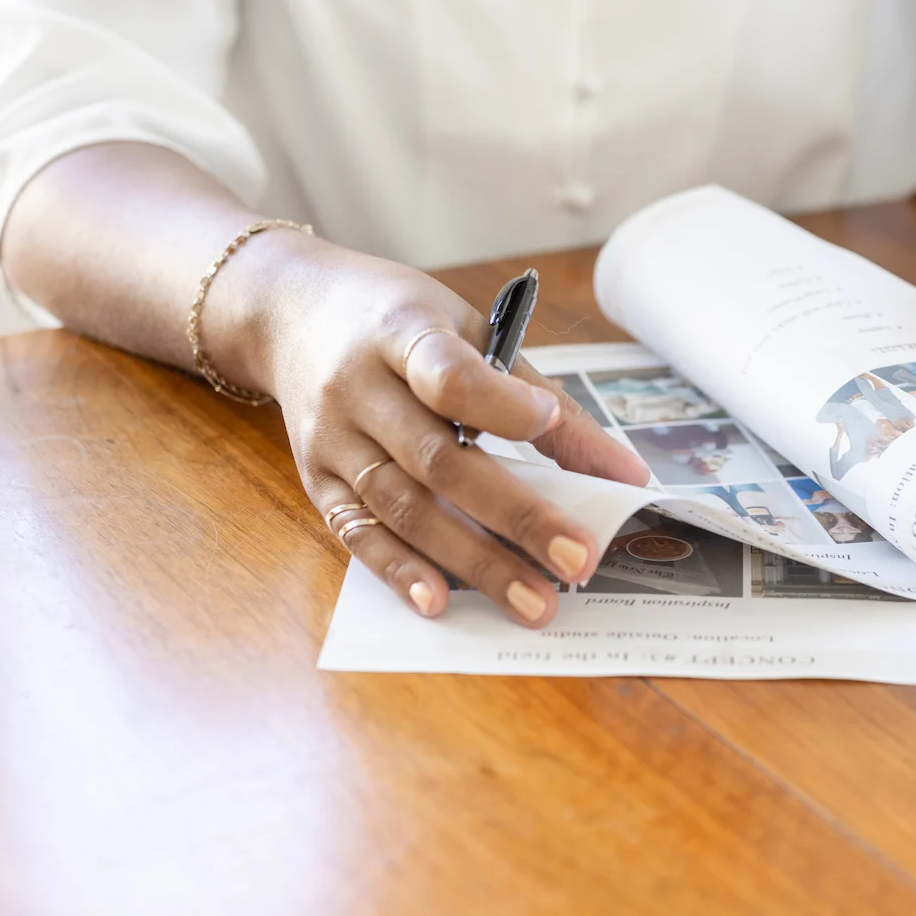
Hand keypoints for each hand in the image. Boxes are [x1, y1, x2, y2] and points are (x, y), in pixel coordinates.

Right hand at [220, 239, 649, 626]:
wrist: (293, 314)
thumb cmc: (402, 323)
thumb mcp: (471, 331)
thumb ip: (542, 400)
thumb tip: (622, 472)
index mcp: (403, 333)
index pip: (447, 375)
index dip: (499, 403)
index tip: (546, 423)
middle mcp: (358, 388)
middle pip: (437, 460)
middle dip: (514, 515)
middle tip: (578, 559)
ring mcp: (331, 438)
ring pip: (403, 507)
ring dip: (472, 560)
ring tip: (534, 601)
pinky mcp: (316, 478)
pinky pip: (358, 531)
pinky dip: (399, 569)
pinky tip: (440, 601)